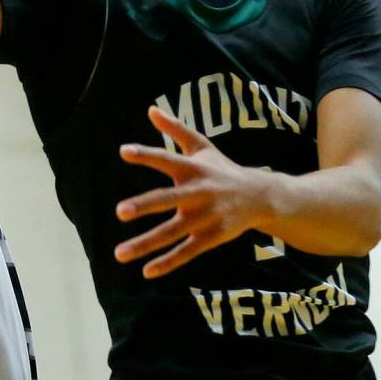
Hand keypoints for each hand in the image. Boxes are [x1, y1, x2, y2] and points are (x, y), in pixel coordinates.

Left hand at [114, 106, 271, 277]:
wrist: (262, 196)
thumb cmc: (222, 169)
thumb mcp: (202, 147)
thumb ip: (175, 129)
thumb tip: (150, 109)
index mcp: (193, 169)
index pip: (166, 159)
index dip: (146, 155)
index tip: (123, 151)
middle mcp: (198, 193)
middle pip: (168, 200)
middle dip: (144, 205)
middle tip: (119, 211)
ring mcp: (206, 217)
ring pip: (172, 232)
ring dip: (145, 243)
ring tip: (118, 254)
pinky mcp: (212, 237)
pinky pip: (187, 251)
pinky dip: (168, 262)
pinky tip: (147, 270)